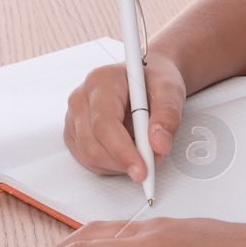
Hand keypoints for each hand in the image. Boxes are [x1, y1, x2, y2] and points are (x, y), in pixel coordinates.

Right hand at [62, 54, 185, 183]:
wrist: (146, 77)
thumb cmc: (154, 79)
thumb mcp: (171, 89)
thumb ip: (168, 115)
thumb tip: (159, 144)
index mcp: (100, 82)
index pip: (104, 124)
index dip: (122, 151)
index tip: (143, 169)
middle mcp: (81, 99)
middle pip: (93, 144)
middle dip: (123, 162)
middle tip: (151, 164)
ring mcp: (74, 117)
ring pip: (89, 156)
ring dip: (119, 164)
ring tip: (144, 151)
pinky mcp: (75, 133)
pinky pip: (88, 160)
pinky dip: (112, 165)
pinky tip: (128, 153)